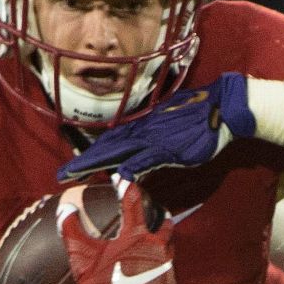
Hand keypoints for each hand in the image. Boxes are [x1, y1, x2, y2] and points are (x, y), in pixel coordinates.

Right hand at [56, 180, 175, 283]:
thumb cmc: (93, 280)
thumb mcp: (79, 251)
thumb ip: (71, 226)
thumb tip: (65, 207)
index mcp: (136, 236)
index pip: (133, 203)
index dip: (128, 188)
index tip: (124, 178)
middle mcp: (156, 248)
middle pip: (165, 225)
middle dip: (161, 218)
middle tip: (157, 214)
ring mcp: (165, 267)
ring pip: (168, 249)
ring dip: (161, 245)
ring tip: (152, 245)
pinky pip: (167, 271)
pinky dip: (159, 268)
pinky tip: (150, 269)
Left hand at [59, 72, 254, 181]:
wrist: (222, 106)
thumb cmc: (201, 115)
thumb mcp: (173, 125)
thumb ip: (157, 140)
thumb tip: (147, 152)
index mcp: (144, 126)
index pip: (111, 140)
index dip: (91, 152)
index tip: (74, 164)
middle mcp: (143, 131)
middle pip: (106, 147)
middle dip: (83, 161)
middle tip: (61, 174)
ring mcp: (154, 139)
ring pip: (117, 152)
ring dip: (94, 164)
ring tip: (73, 175)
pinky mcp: (169, 148)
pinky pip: (146, 159)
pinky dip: (131, 168)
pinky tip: (117, 177)